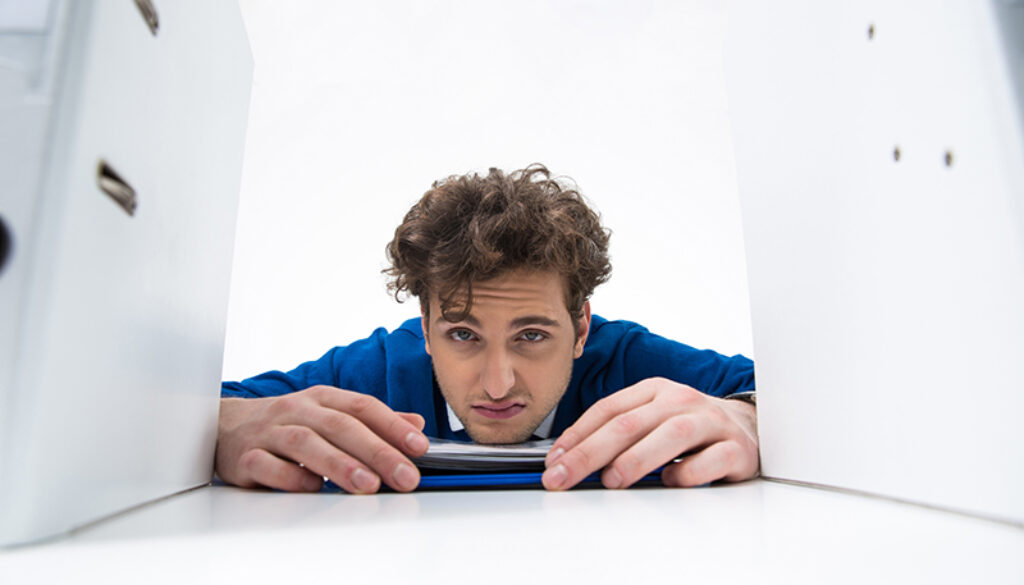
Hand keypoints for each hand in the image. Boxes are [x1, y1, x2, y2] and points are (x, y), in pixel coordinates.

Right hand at [215, 385, 429, 493]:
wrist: (224, 426)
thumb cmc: (287, 423)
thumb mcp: (329, 414)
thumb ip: (371, 421)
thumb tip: (415, 425)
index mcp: (322, 398)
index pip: (362, 406)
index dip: (392, 425)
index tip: (419, 447)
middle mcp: (297, 410)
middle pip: (340, 426)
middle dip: (377, 451)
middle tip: (404, 476)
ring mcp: (270, 432)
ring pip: (306, 443)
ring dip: (339, 464)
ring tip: (368, 485)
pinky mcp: (245, 457)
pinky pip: (268, 465)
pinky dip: (291, 477)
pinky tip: (313, 489)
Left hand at [541, 377, 758, 489]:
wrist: (748, 427)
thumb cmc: (689, 427)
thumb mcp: (651, 419)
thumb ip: (618, 434)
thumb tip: (570, 461)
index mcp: (654, 390)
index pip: (608, 410)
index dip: (577, 435)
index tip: (553, 461)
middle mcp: (680, 401)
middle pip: (629, 423)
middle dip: (590, 452)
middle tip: (564, 477)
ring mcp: (710, 422)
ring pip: (671, 435)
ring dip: (637, 458)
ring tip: (612, 480)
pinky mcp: (736, 448)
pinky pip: (712, 459)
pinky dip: (689, 472)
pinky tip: (672, 482)